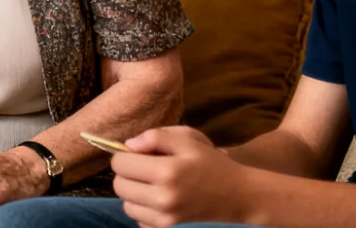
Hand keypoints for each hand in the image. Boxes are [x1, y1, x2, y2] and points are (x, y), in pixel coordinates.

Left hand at [112, 126, 249, 227]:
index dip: (125, 155)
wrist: (236, 196)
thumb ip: (155, 137)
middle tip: (145, 168)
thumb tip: (128, 146)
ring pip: (126, 205)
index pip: (120, 164)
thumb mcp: (188, 139)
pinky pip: (138, 219)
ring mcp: (164, 219)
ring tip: (153, 184)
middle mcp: (162, 199)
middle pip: (119, 186)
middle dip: (127, 173)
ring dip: (134, 193)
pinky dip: (144, 209)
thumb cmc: (211, 164)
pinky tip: (159, 200)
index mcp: (167, 172)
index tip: (138, 154)